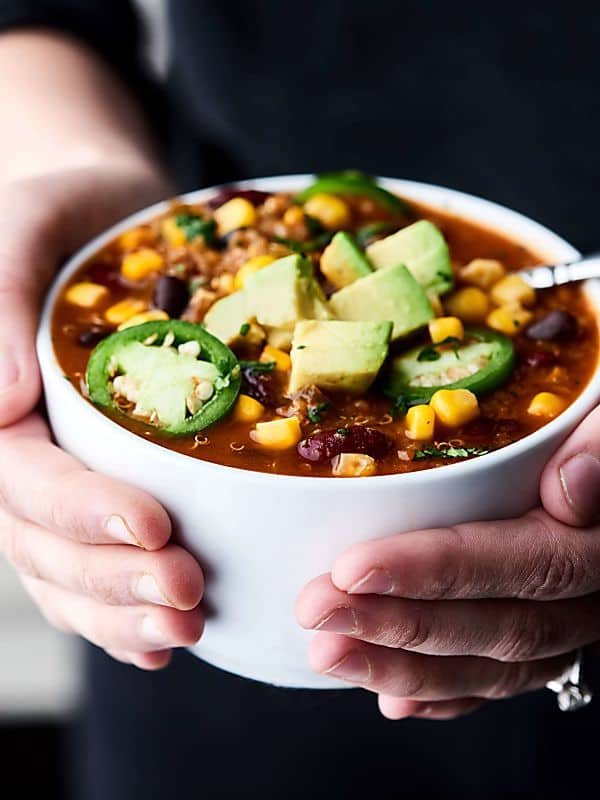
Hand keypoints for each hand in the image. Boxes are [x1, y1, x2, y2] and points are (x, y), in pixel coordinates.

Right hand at [0, 167, 204, 668]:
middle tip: (189, 597)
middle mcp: (20, 455)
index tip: (155, 527)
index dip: (84, 512)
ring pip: (68, 571)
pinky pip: (96, 563)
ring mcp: (58, 478)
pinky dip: (122, 611)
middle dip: (116, 578)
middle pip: (49, 542)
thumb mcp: (23, 226)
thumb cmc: (61, 215)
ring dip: (123, 612)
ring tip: (186, 629)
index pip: (26, 479)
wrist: (103, 217)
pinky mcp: (101, 483)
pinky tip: (164, 642)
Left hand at [297, 405, 599, 718]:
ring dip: (403, 666)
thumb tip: (569, 487)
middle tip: (317, 610)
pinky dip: (445, 694)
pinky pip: (499, 680)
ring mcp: (570, 622)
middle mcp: (592, 595)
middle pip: (496, 624)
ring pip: (491, 664)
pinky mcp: (547, 635)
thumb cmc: (595, 434)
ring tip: (329, 653)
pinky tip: (392, 696)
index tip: (353, 567)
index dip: (436, 570)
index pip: (522, 563)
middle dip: (397, 624)